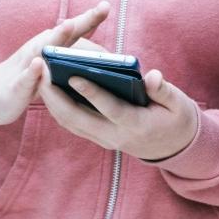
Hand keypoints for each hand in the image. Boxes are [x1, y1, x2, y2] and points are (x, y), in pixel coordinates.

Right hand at [0, 2, 109, 131]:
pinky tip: (38, 64)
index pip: (75, 30)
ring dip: (56, 38)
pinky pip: (25, 78)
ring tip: (69, 24)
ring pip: (43, 50)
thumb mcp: (52, 65)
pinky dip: (32, 72)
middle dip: (82, 21)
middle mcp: (40, 49)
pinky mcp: (16, 85)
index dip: (91, 18)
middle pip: (63, 33)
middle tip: (101, 8)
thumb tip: (105, 58)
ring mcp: (27, 65)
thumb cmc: (29, 78)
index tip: (107, 5)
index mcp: (52, 45)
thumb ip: (74, 58)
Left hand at [38, 66, 199, 161]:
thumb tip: (152, 76)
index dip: (92, 93)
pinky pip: (73, 124)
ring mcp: (105, 139)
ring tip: (41, 76)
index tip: (73, 75)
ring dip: (52, 102)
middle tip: (43, 72)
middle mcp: (116, 136)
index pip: (110, 108)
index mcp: (137, 124)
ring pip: (71, 123)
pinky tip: (51, 88)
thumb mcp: (178, 103)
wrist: (174, 146)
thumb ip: (163, 90)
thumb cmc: (176, 118)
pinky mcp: (98, 138)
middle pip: (79, 119)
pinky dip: (58, 107)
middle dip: (57, 97)